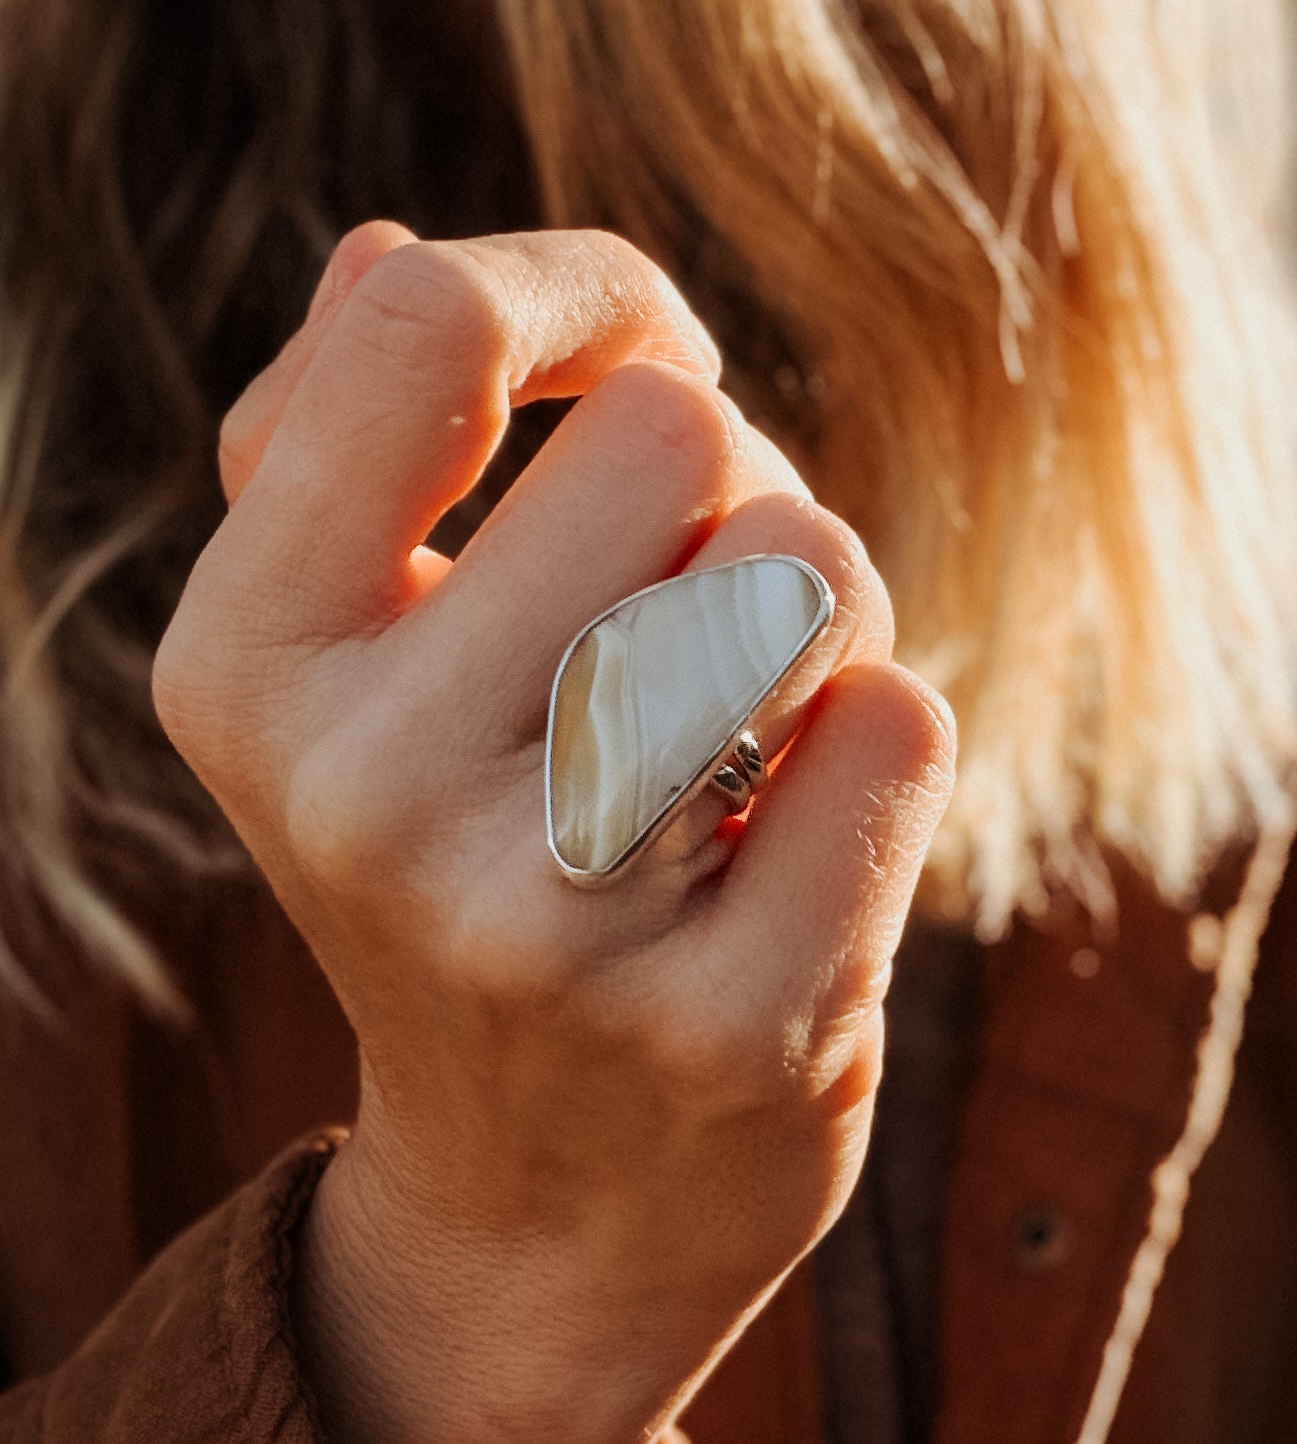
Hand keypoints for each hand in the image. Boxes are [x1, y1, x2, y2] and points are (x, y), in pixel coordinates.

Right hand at [153, 222, 955, 1443]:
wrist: (547, 1195)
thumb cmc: (464, 844)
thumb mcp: (349, 651)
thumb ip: (350, 433)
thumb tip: (388, 248)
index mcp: (248, 662)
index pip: (433, 322)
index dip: (577, 293)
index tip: (614, 370)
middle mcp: (367, 793)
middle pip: (679, 429)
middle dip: (722, 488)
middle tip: (681, 608)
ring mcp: (550, 927)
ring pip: (806, 562)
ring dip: (810, 613)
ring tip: (738, 724)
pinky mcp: (733, 1028)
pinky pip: (901, 720)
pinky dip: (875, 744)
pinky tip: (790, 846)